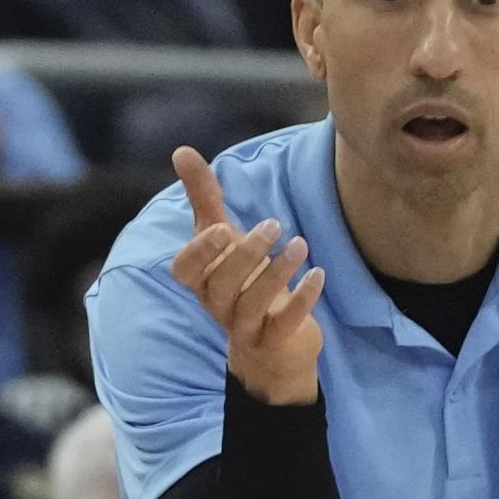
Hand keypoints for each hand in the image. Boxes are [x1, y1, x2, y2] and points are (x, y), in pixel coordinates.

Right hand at [170, 146, 324, 403]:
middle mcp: (217, 305)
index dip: (200, 251)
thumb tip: (181, 150)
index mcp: (202, 281)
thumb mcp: (223, 240)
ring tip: (300, 245)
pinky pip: (283, 325)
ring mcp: (244, 328)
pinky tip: (318, 274)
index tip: (222, 227)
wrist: (270, 348)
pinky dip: (302, 300)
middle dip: (246, 254)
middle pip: (222, 284)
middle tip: (274, 225)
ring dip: (277, 273)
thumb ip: (204, 197)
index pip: (184, 270)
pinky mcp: (273, 342)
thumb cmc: (241, 283)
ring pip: (251, 305)